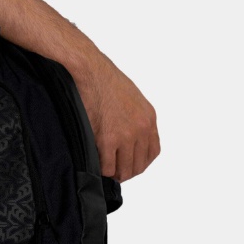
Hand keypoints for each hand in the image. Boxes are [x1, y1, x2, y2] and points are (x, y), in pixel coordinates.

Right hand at [73, 54, 160, 183]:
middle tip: (114, 170)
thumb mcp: (131, 97)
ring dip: (114, 172)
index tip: (129, 164)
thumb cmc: (104, 78)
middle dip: (126, 170)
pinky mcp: (107, 138)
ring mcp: (125, 135)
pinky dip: (102, 169)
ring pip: (124, 169)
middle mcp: (141, 129)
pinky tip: (96, 163)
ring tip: (105, 169)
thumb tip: (125, 133)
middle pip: (139, 165)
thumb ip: (134, 117)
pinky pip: (107, 166)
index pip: (152, 152)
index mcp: (149, 118)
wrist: (90, 70)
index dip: (140, 162)